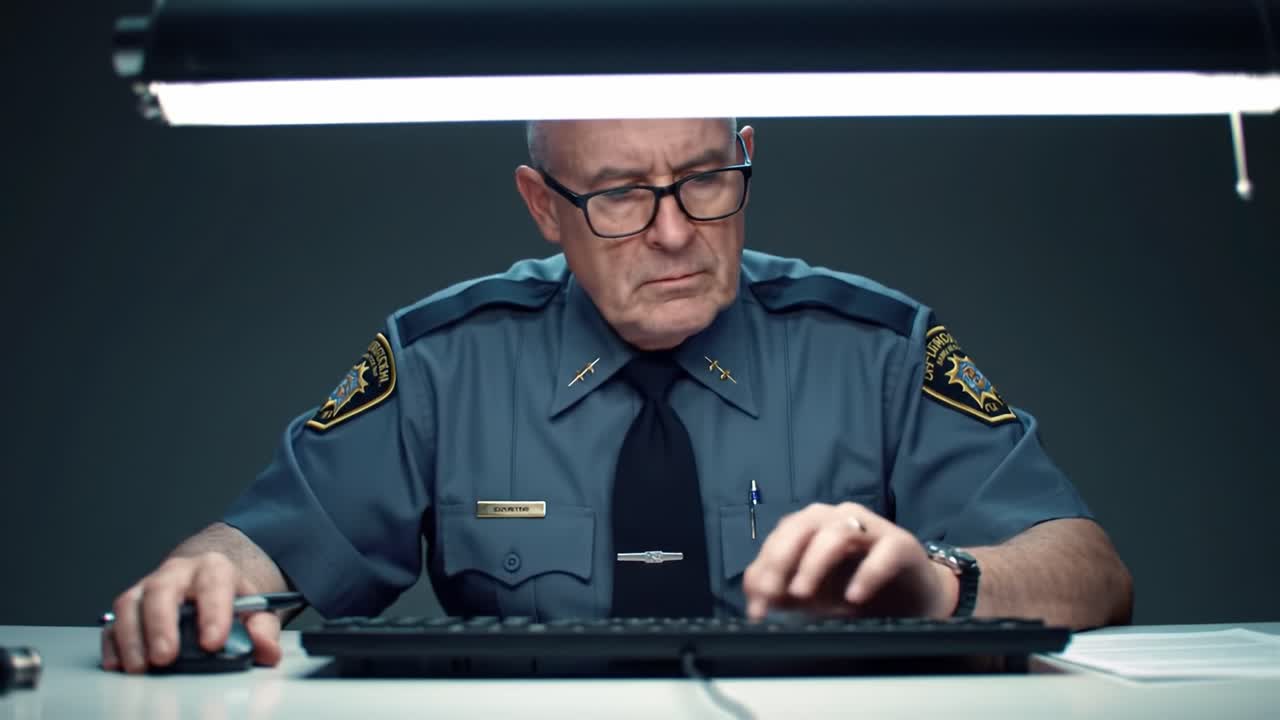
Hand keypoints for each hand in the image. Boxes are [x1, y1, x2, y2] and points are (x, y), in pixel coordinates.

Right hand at [101, 552, 282, 672]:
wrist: (210, 577)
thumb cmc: (231, 596)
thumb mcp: (257, 608)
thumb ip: (263, 629)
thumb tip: (266, 649)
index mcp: (214, 568)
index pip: (214, 583)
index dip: (213, 613)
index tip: (213, 642)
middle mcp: (178, 573)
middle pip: (162, 590)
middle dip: (161, 625)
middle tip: (165, 656)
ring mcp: (150, 587)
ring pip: (131, 602)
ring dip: (132, 636)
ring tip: (141, 666)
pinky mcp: (131, 606)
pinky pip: (114, 621)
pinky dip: (113, 644)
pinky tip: (120, 664)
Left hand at [742, 502, 957, 620]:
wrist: (913, 598)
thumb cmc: (856, 588)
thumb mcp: (814, 595)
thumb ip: (780, 591)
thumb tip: (754, 594)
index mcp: (812, 527)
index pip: (779, 538)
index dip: (763, 570)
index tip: (757, 605)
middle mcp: (838, 519)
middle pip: (802, 527)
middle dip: (781, 561)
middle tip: (773, 595)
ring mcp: (871, 527)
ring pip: (836, 534)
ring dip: (814, 563)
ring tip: (803, 593)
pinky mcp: (901, 544)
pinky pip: (882, 553)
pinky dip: (866, 574)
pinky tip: (854, 597)